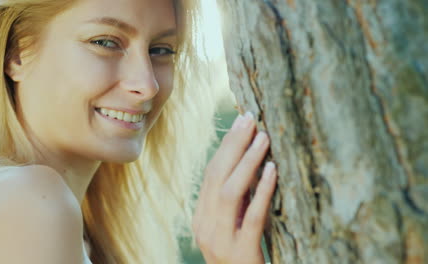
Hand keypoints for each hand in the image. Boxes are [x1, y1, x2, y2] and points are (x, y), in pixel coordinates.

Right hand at [192, 112, 277, 263]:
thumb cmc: (239, 257)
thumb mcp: (229, 226)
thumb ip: (233, 202)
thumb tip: (246, 164)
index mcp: (202, 218)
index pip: (210, 175)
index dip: (226, 147)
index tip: (240, 123)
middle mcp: (205, 226)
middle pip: (216, 176)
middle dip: (233, 145)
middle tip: (249, 119)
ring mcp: (220, 240)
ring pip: (230, 192)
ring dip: (247, 161)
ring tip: (263, 137)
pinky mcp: (241, 253)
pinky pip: (251, 217)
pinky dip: (261, 191)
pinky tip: (272, 170)